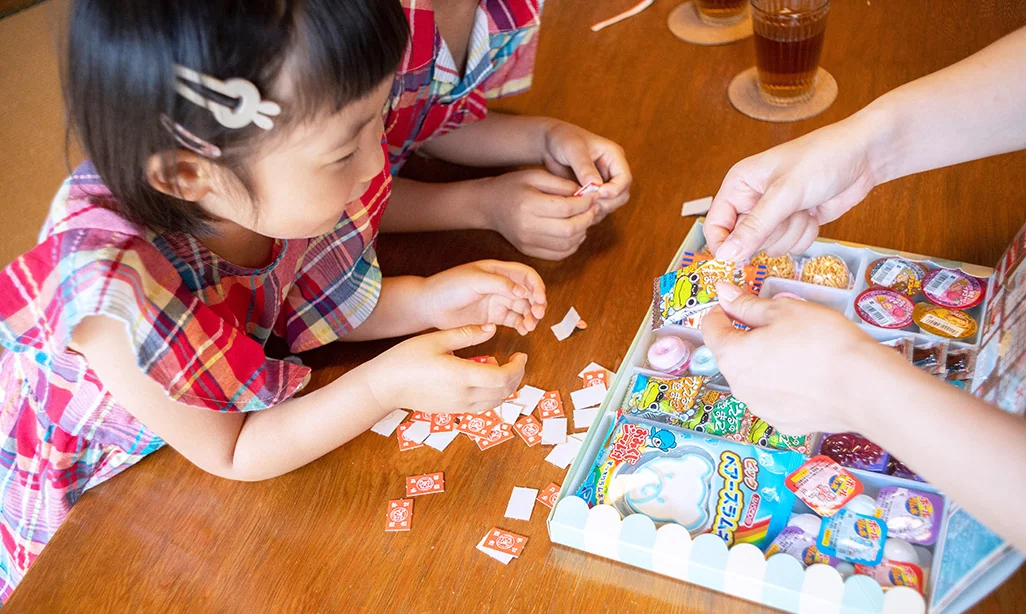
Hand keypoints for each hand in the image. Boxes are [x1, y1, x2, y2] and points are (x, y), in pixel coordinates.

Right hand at [367, 325, 526, 412]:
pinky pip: (482, 406)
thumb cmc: (406, 359)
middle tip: (518, 360)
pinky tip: (486, 379)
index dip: (518, 368)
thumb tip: (492, 328)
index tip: (521, 355)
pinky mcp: (453, 411)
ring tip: (501, 367)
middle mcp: (463, 396)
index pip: (502, 377)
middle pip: (504, 392)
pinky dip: (493, 394)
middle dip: (517, 376)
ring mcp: (459, 406)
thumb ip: (467, 334)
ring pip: (495, 402)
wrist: (385, 386)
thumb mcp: (436, 339)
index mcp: (461, 376)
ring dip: (506, 387)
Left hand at [422, 260, 546, 334]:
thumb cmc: (448, 286)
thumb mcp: (475, 280)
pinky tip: (523, 330)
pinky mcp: (493, 317)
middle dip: (537, 304)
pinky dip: (522, 325)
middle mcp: (501, 286)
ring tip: (530, 326)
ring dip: (531, 316)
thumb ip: (500, 284)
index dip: (537, 286)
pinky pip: (514, 321)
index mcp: (498, 271)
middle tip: (538, 315)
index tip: (539, 300)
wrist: (429, 305)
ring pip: (523, 308)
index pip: (526, 276)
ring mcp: (497, 302)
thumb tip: (524, 292)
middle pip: (529, 293)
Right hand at [481, 170, 599, 259]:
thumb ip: (561, 184)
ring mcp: (528, 242)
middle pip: (569, 230)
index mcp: (529, 204)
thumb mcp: (535, 175)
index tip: (594, 196)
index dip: (586, 203)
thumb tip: (586, 194)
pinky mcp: (529, 251)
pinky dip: (572, 245)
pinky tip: (575, 233)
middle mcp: (528, 227)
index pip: (567, 208)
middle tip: (594, 208)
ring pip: (566, 245)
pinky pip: (558, 255)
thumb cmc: (512, 187)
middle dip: (587, 218)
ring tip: (585, 219)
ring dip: (582, 232)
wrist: (488, 206)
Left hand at [542, 120, 631, 220]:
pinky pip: (598, 208)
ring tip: (579, 206)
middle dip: (606, 202)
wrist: (550, 145)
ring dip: (597, 209)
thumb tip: (596, 185)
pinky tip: (576, 211)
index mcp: (614, 156)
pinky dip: (590, 212)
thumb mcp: (572, 149)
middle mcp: (612, 171)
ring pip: (611, 204)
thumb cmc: (563, 139)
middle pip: (621, 195)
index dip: (614, 190)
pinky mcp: (594, 193)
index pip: (624, 179)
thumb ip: (584, 167)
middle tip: (586, 203)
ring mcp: (604, 183)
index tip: (597, 194)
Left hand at [700, 282, 906, 434]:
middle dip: (748, 337)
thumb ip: (747, 303)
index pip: (711, 328)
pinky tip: (808, 375)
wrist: (863, 387)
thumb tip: (724, 293)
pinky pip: (775, 396)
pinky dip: (784, 384)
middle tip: (780, 324)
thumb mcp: (783, 309)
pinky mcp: (783, 422)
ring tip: (799, 350)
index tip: (737, 302)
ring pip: (754, 377)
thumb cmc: (824, 343)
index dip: (723, 310)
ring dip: (766, 361)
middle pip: (732, 354)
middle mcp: (739, 386)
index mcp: (732, 355)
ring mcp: (760, 407)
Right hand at [705, 119, 879, 260]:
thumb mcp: (784, 193)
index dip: (724, 245)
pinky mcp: (795, 223)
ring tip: (804, 207)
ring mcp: (776, 214)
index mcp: (739, 185)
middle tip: (787, 212)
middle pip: (745, 241)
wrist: (865, 156)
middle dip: (771, 233)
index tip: (737, 260)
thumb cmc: (822, 159)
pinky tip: (814, 213)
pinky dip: (806, 234)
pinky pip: (792, 246)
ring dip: (791, 233)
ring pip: (771, 246)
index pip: (716, 225)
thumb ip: (754, 227)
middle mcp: (753, 200)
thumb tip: (725, 256)